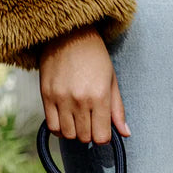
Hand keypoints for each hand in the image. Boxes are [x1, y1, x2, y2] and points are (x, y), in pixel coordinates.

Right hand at [38, 26, 129, 143]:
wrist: (69, 34)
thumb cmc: (95, 57)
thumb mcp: (112, 82)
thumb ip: (118, 110)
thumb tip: (125, 133)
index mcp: (99, 97)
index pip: (101, 137)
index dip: (103, 138)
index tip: (103, 130)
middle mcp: (80, 100)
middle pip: (84, 137)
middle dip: (89, 134)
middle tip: (90, 123)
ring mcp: (61, 98)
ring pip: (68, 135)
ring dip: (74, 132)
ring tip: (78, 121)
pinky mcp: (46, 95)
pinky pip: (52, 126)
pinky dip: (59, 129)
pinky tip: (65, 120)